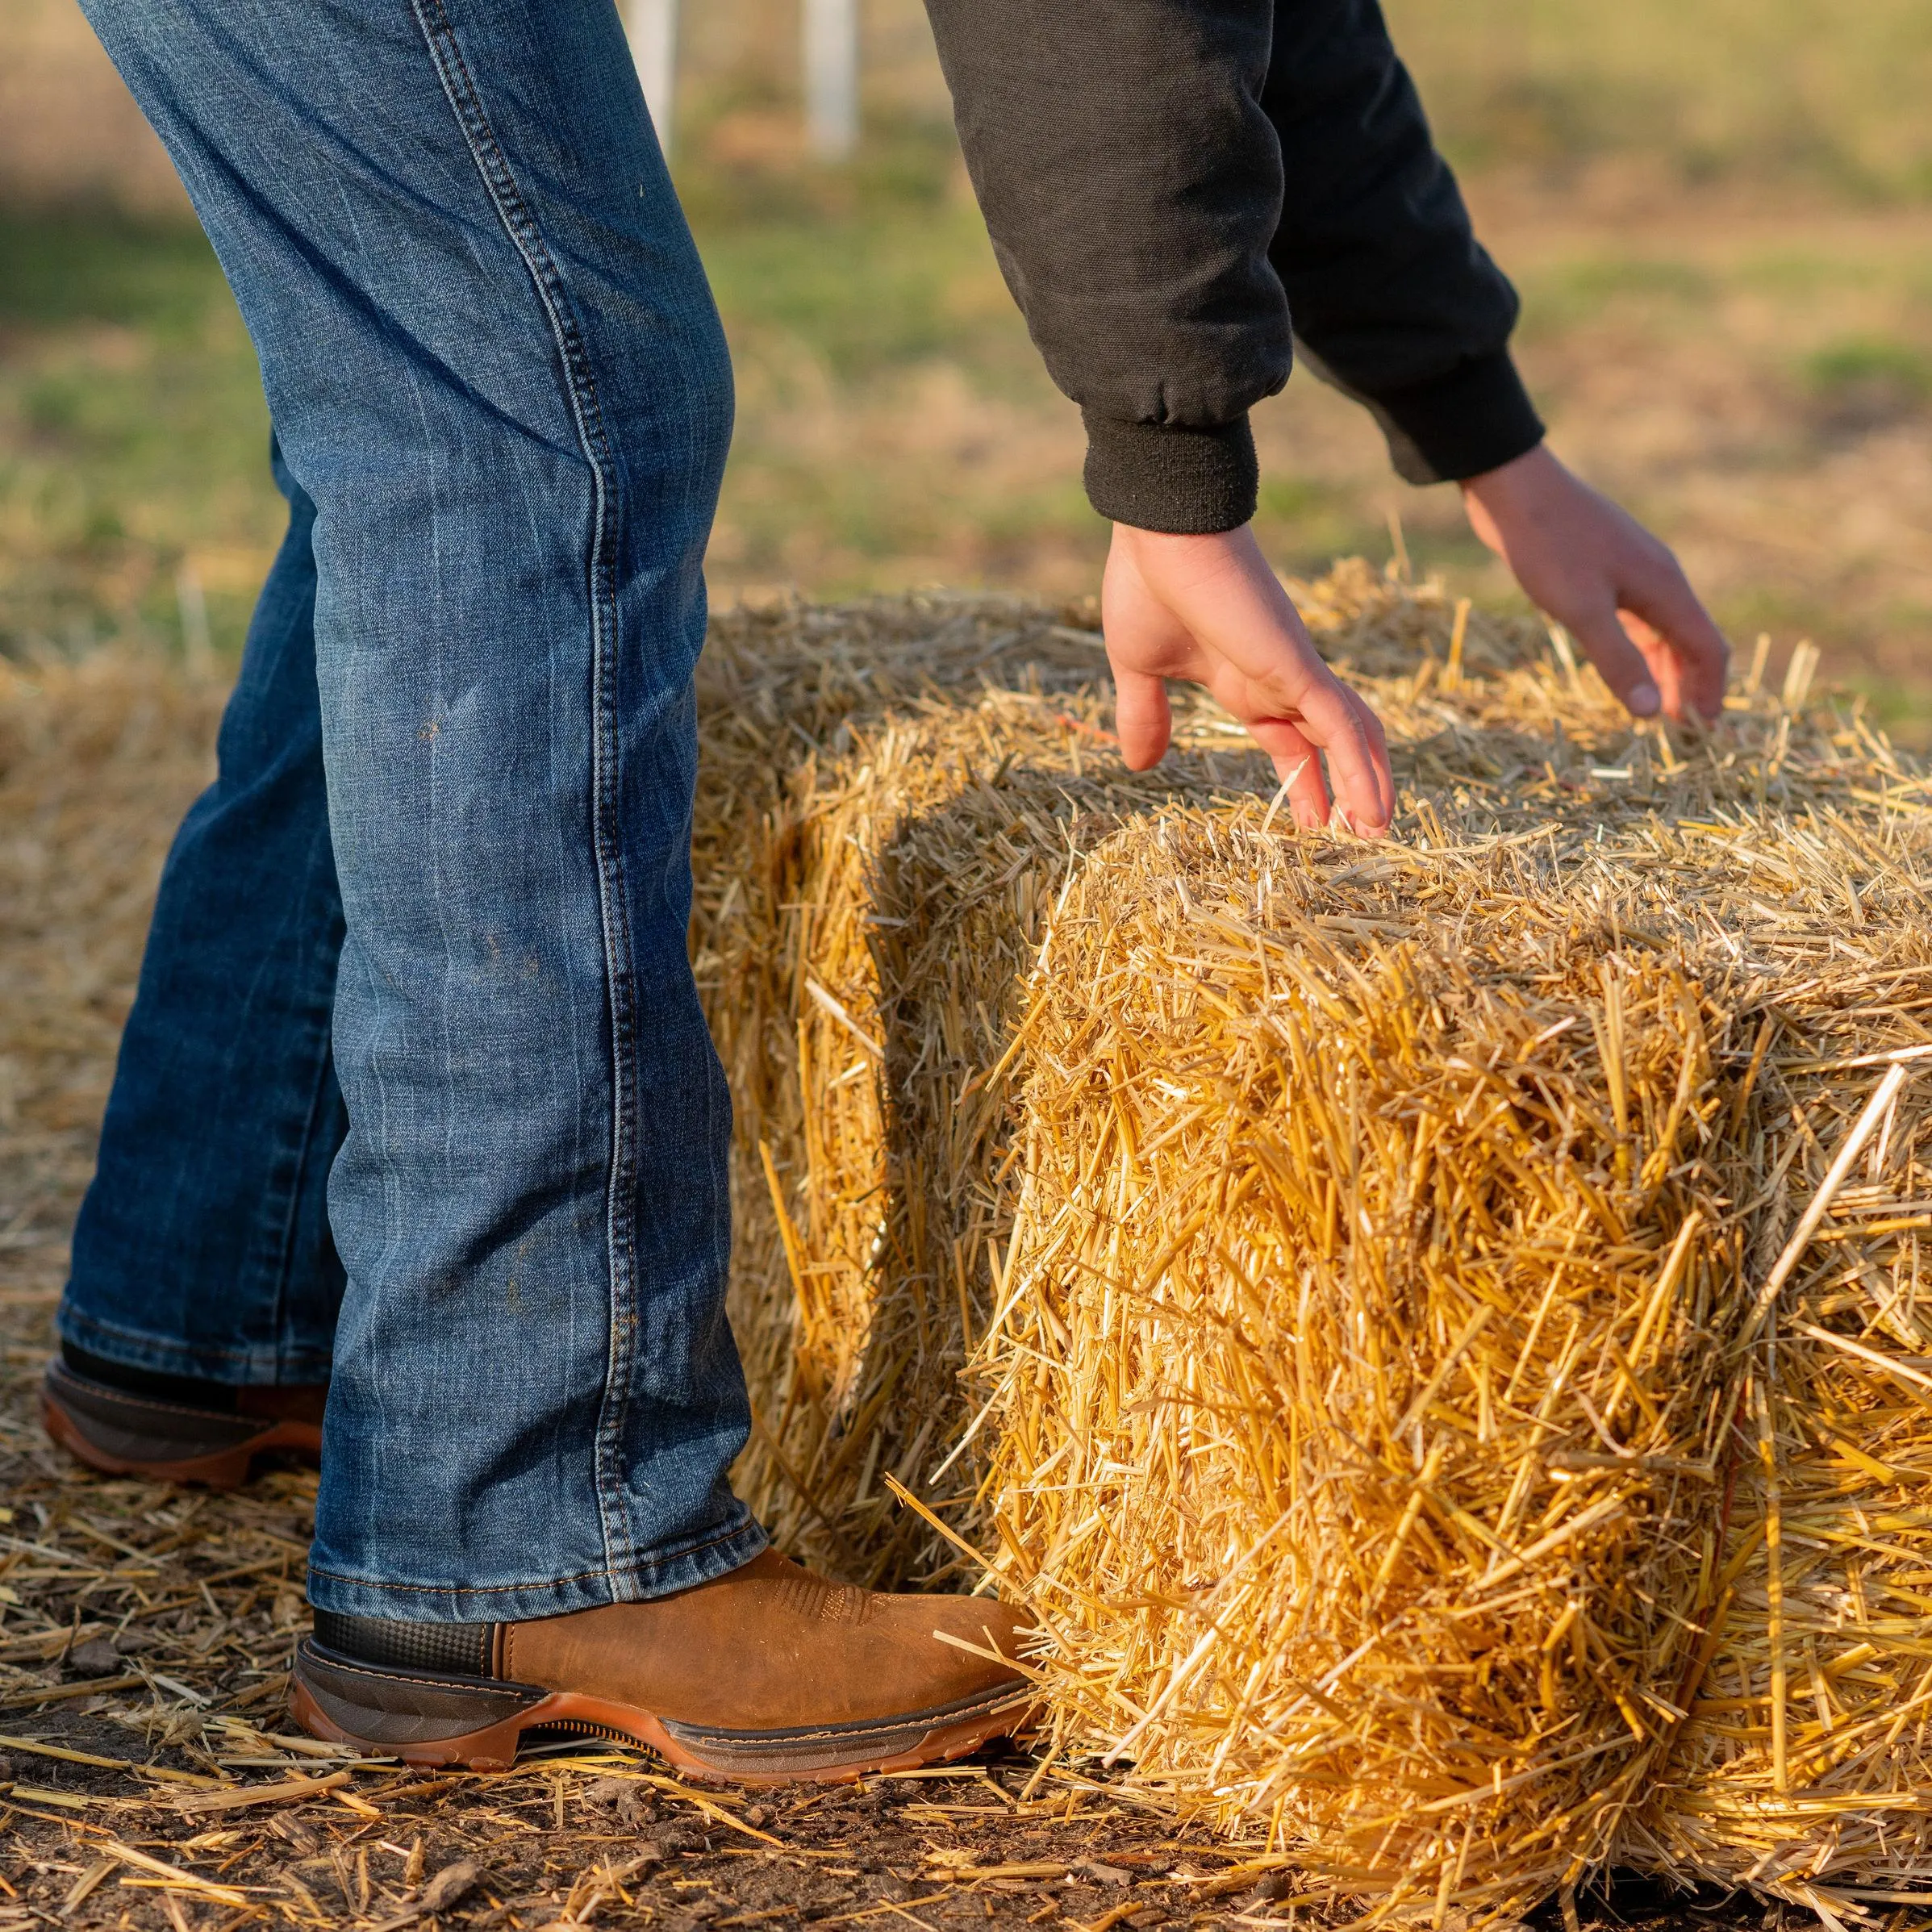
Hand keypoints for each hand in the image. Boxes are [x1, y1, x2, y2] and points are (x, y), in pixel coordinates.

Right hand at [1103, 522, 1394, 834]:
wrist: (1162, 530)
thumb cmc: (1148, 583)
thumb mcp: (1139, 668)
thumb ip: (1144, 714)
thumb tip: (1139, 764)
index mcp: (1243, 680)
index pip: (1288, 738)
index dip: (1302, 780)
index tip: (1309, 821)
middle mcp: (1278, 679)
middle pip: (1330, 742)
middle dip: (1342, 790)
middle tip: (1353, 835)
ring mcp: (1294, 674)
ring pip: (1353, 737)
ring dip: (1369, 786)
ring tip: (1376, 832)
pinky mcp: (1299, 669)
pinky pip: (1344, 729)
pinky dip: (1362, 772)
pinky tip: (1371, 811)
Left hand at [1461, 444, 1728, 722]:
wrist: (1516, 489)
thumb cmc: (1549, 546)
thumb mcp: (1581, 610)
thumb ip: (1617, 660)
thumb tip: (1651, 712)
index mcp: (1665, 588)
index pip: (1706, 648)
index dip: (1709, 692)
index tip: (1702, 733)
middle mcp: (1660, 578)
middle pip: (1691, 641)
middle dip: (1691, 686)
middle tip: (1682, 731)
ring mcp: (1634, 572)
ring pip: (1664, 631)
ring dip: (1666, 671)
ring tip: (1658, 710)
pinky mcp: (1606, 569)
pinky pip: (1638, 618)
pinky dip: (1641, 649)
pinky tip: (1627, 668)